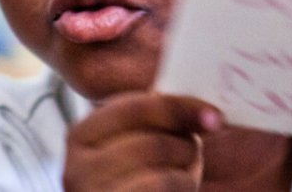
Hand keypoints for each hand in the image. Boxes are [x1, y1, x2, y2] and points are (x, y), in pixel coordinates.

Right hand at [64, 92, 222, 191]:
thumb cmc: (132, 182)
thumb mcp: (135, 145)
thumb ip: (153, 121)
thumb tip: (202, 112)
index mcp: (81, 136)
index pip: (134, 108)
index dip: (179, 107)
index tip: (214, 116)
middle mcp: (77, 169)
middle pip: (153, 142)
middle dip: (187, 147)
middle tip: (194, 152)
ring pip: (163, 176)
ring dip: (187, 173)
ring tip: (184, 177)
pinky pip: (163, 189)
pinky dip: (183, 188)